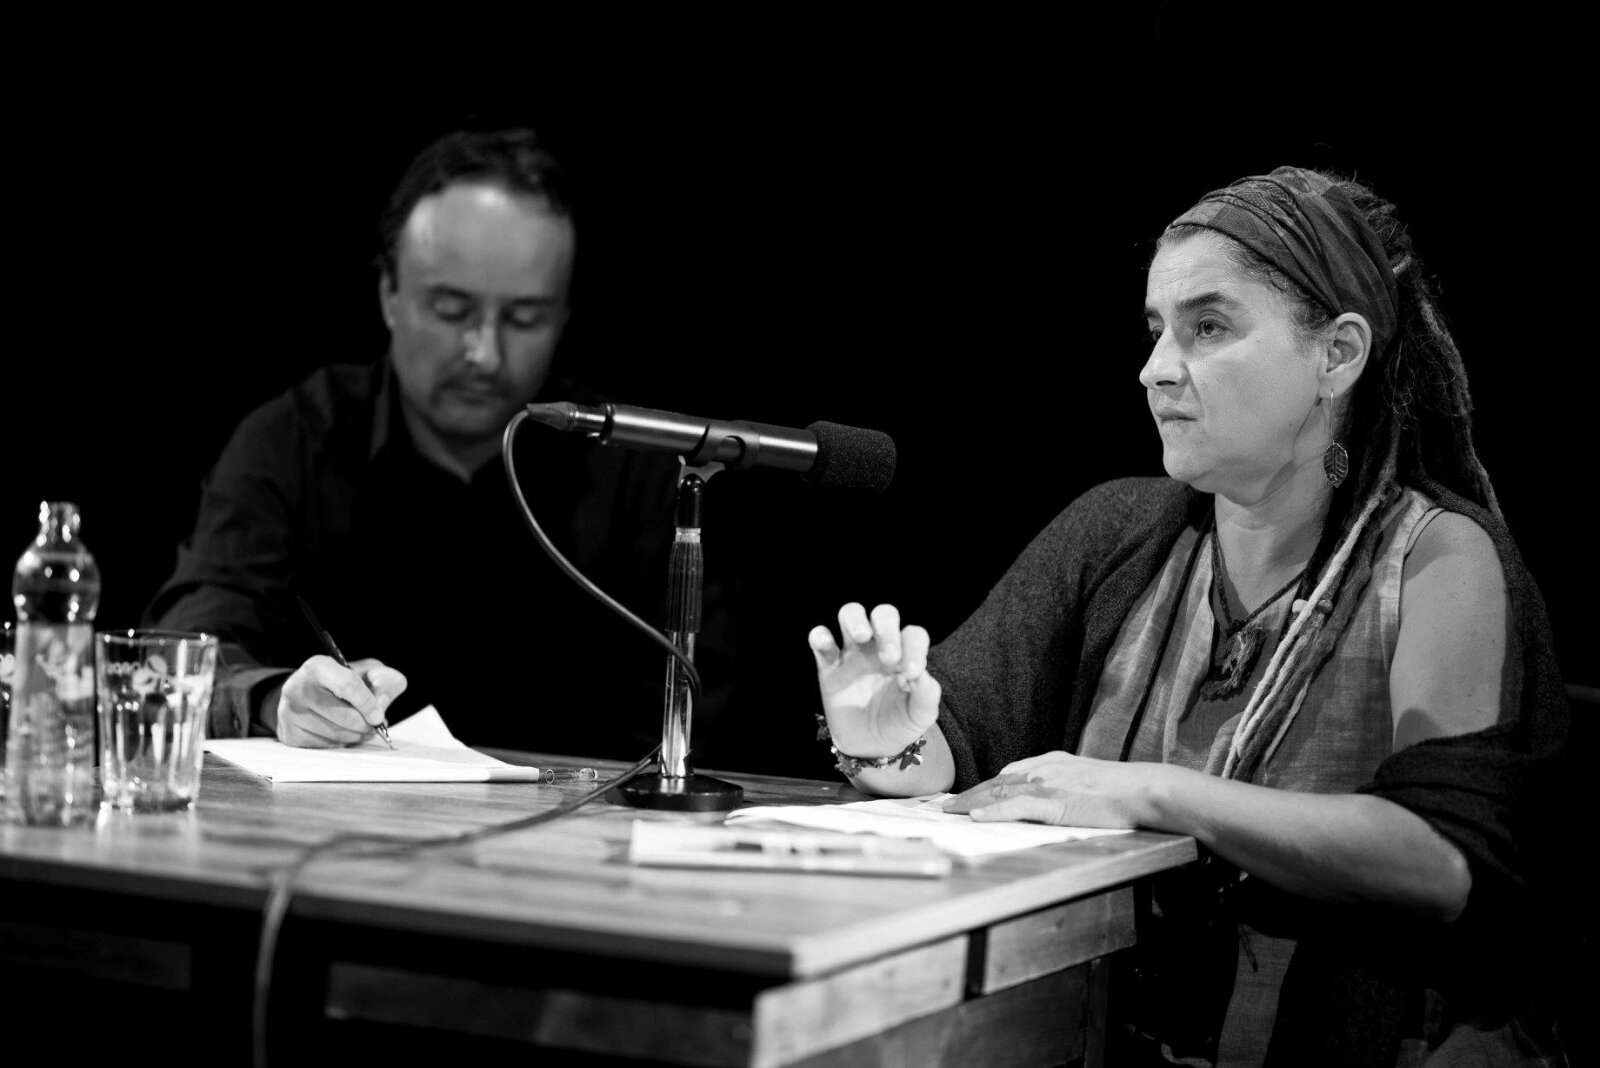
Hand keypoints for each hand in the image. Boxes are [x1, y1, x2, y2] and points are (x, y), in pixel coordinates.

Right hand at [276, 655, 406, 747]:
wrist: (310, 694)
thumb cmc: (343, 682)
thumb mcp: (368, 672)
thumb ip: (384, 680)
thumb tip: (382, 703)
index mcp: (318, 667)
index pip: (347, 685)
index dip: (368, 703)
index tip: (379, 716)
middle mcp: (297, 688)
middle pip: (346, 716)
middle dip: (366, 724)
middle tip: (374, 724)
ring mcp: (289, 713)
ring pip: (337, 735)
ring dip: (356, 736)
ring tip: (359, 727)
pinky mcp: (289, 735)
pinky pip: (326, 747)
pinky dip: (341, 743)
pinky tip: (341, 732)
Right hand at [808, 602, 940, 759]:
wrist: (869, 746)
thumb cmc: (899, 723)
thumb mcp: (920, 715)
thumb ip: (927, 695)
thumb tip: (921, 675)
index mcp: (905, 655)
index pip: (913, 635)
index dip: (915, 647)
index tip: (912, 673)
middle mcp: (879, 646)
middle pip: (883, 614)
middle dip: (887, 628)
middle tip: (889, 658)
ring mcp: (852, 653)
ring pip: (850, 614)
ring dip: (855, 618)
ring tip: (861, 636)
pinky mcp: (828, 666)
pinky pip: (820, 639)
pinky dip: (819, 635)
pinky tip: (826, 645)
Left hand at [942, 750, 1163, 827]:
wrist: (1141, 789)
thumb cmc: (1119, 789)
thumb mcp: (1082, 777)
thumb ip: (1057, 779)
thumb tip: (1035, 789)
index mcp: (1049, 763)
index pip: (1006, 776)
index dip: (983, 787)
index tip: (965, 796)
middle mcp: (1043, 769)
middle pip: (996, 783)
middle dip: (969, 795)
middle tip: (946, 807)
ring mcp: (1047, 784)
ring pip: (999, 793)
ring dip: (971, 803)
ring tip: (950, 813)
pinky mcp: (1054, 802)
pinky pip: (1016, 806)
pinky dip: (993, 812)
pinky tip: (976, 817)